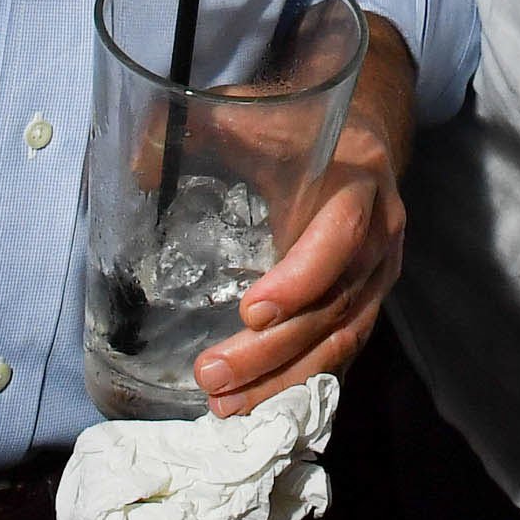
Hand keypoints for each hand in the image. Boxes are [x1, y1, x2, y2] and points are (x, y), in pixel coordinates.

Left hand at [193, 19, 416, 416]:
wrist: (363, 135)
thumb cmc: (301, 126)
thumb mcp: (256, 112)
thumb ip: (198, 123)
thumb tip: (139, 158)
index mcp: (358, 185)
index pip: (342, 236)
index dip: (302, 278)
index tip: (250, 311)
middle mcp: (380, 239)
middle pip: (334, 308)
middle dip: (273, 351)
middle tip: (211, 376)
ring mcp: (380, 279)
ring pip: (340, 343)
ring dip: (282, 380)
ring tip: (223, 406)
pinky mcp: (367, 305)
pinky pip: (341, 354)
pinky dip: (299, 382)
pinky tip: (255, 405)